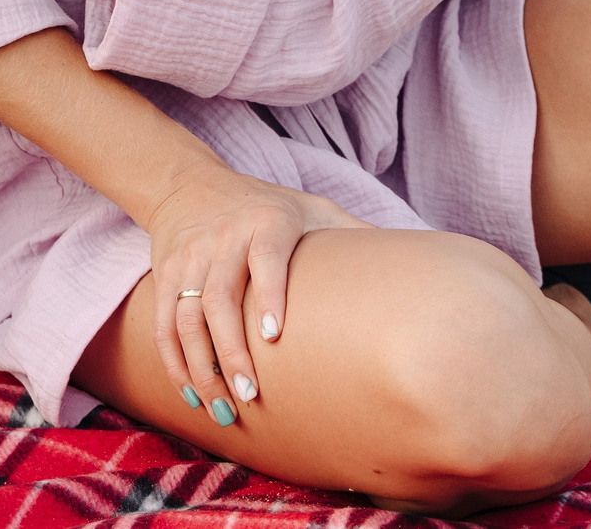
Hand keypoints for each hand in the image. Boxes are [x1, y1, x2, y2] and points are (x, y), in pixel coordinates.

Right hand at [142, 163, 372, 413]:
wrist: (189, 184)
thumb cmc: (266, 206)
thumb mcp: (312, 207)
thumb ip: (355, 233)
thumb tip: (426, 255)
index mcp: (266, 222)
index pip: (266, 258)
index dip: (269, 294)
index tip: (275, 336)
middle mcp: (223, 238)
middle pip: (218, 296)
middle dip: (230, 350)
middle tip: (250, 395)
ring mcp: (190, 258)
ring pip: (185, 316)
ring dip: (200, 365)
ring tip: (222, 406)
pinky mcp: (165, 274)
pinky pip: (163, 323)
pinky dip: (173, 360)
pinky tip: (191, 392)